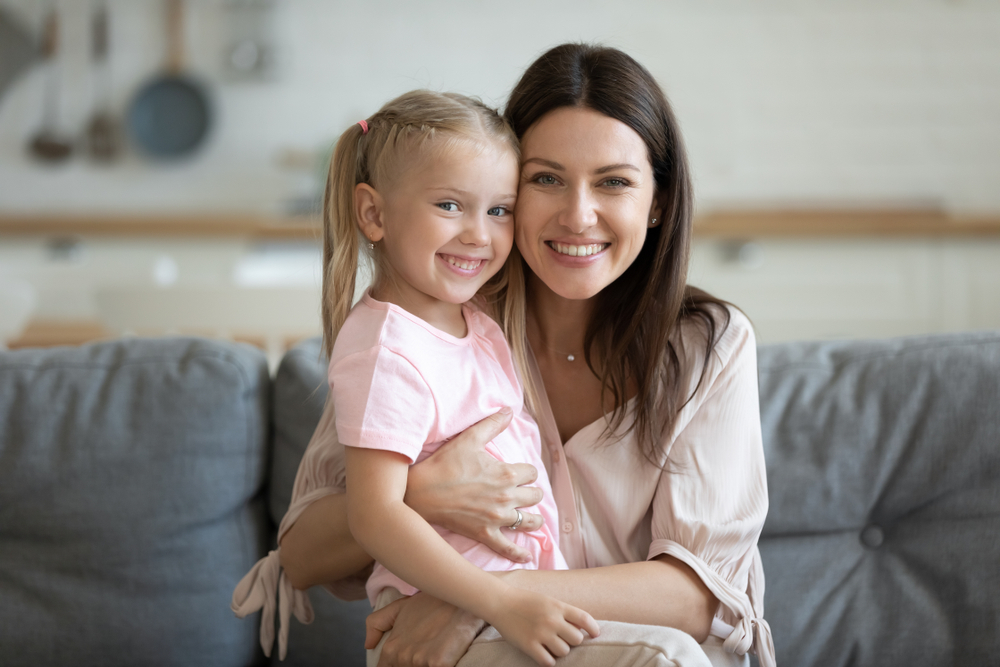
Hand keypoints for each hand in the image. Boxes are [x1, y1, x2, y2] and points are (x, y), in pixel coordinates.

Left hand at [367, 592, 484, 666]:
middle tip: (429, 646)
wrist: (463, 596)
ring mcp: (420, 661)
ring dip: (429, 663)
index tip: (408, 656)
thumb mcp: (401, 607)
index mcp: (392, 648)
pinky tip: (449, 654)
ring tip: (439, 648)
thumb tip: (368, 645)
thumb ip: (378, 623)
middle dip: (417, 663)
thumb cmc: (434, 601)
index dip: (394, 665)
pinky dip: (445, 663)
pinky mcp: (439, 664)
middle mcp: (403, 657)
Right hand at [405, 408, 545, 562]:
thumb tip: (509, 410)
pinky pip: (508, 548)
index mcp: (507, 474)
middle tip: (523, 491)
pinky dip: (519, 553)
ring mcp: (497, 519)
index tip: (519, 472)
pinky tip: (527, 557)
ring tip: (532, 517)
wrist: (421, 492)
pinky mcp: (485, 534)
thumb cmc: (445, 464)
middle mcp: (507, 497)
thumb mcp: (469, 439)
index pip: (532, 473)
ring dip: (533, 518)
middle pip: (535, 496)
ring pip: (529, 521)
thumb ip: (492, 424)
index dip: (527, 471)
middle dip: (531, 492)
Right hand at [486, 587, 599, 666]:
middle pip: (576, 639)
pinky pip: (548, 661)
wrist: (500, 602)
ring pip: (564, 652)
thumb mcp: (547, 600)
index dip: (593, 628)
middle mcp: (552, 620)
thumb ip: (564, 612)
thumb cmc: (525, 601)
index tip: (595, 634)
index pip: (585, 619)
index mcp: (558, 606)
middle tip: (563, 639)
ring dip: (559, 651)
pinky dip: (548, 661)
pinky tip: (543, 654)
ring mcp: (541, 633)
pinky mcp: (529, 645)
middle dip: (572, 641)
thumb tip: (582, 628)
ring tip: (550, 645)